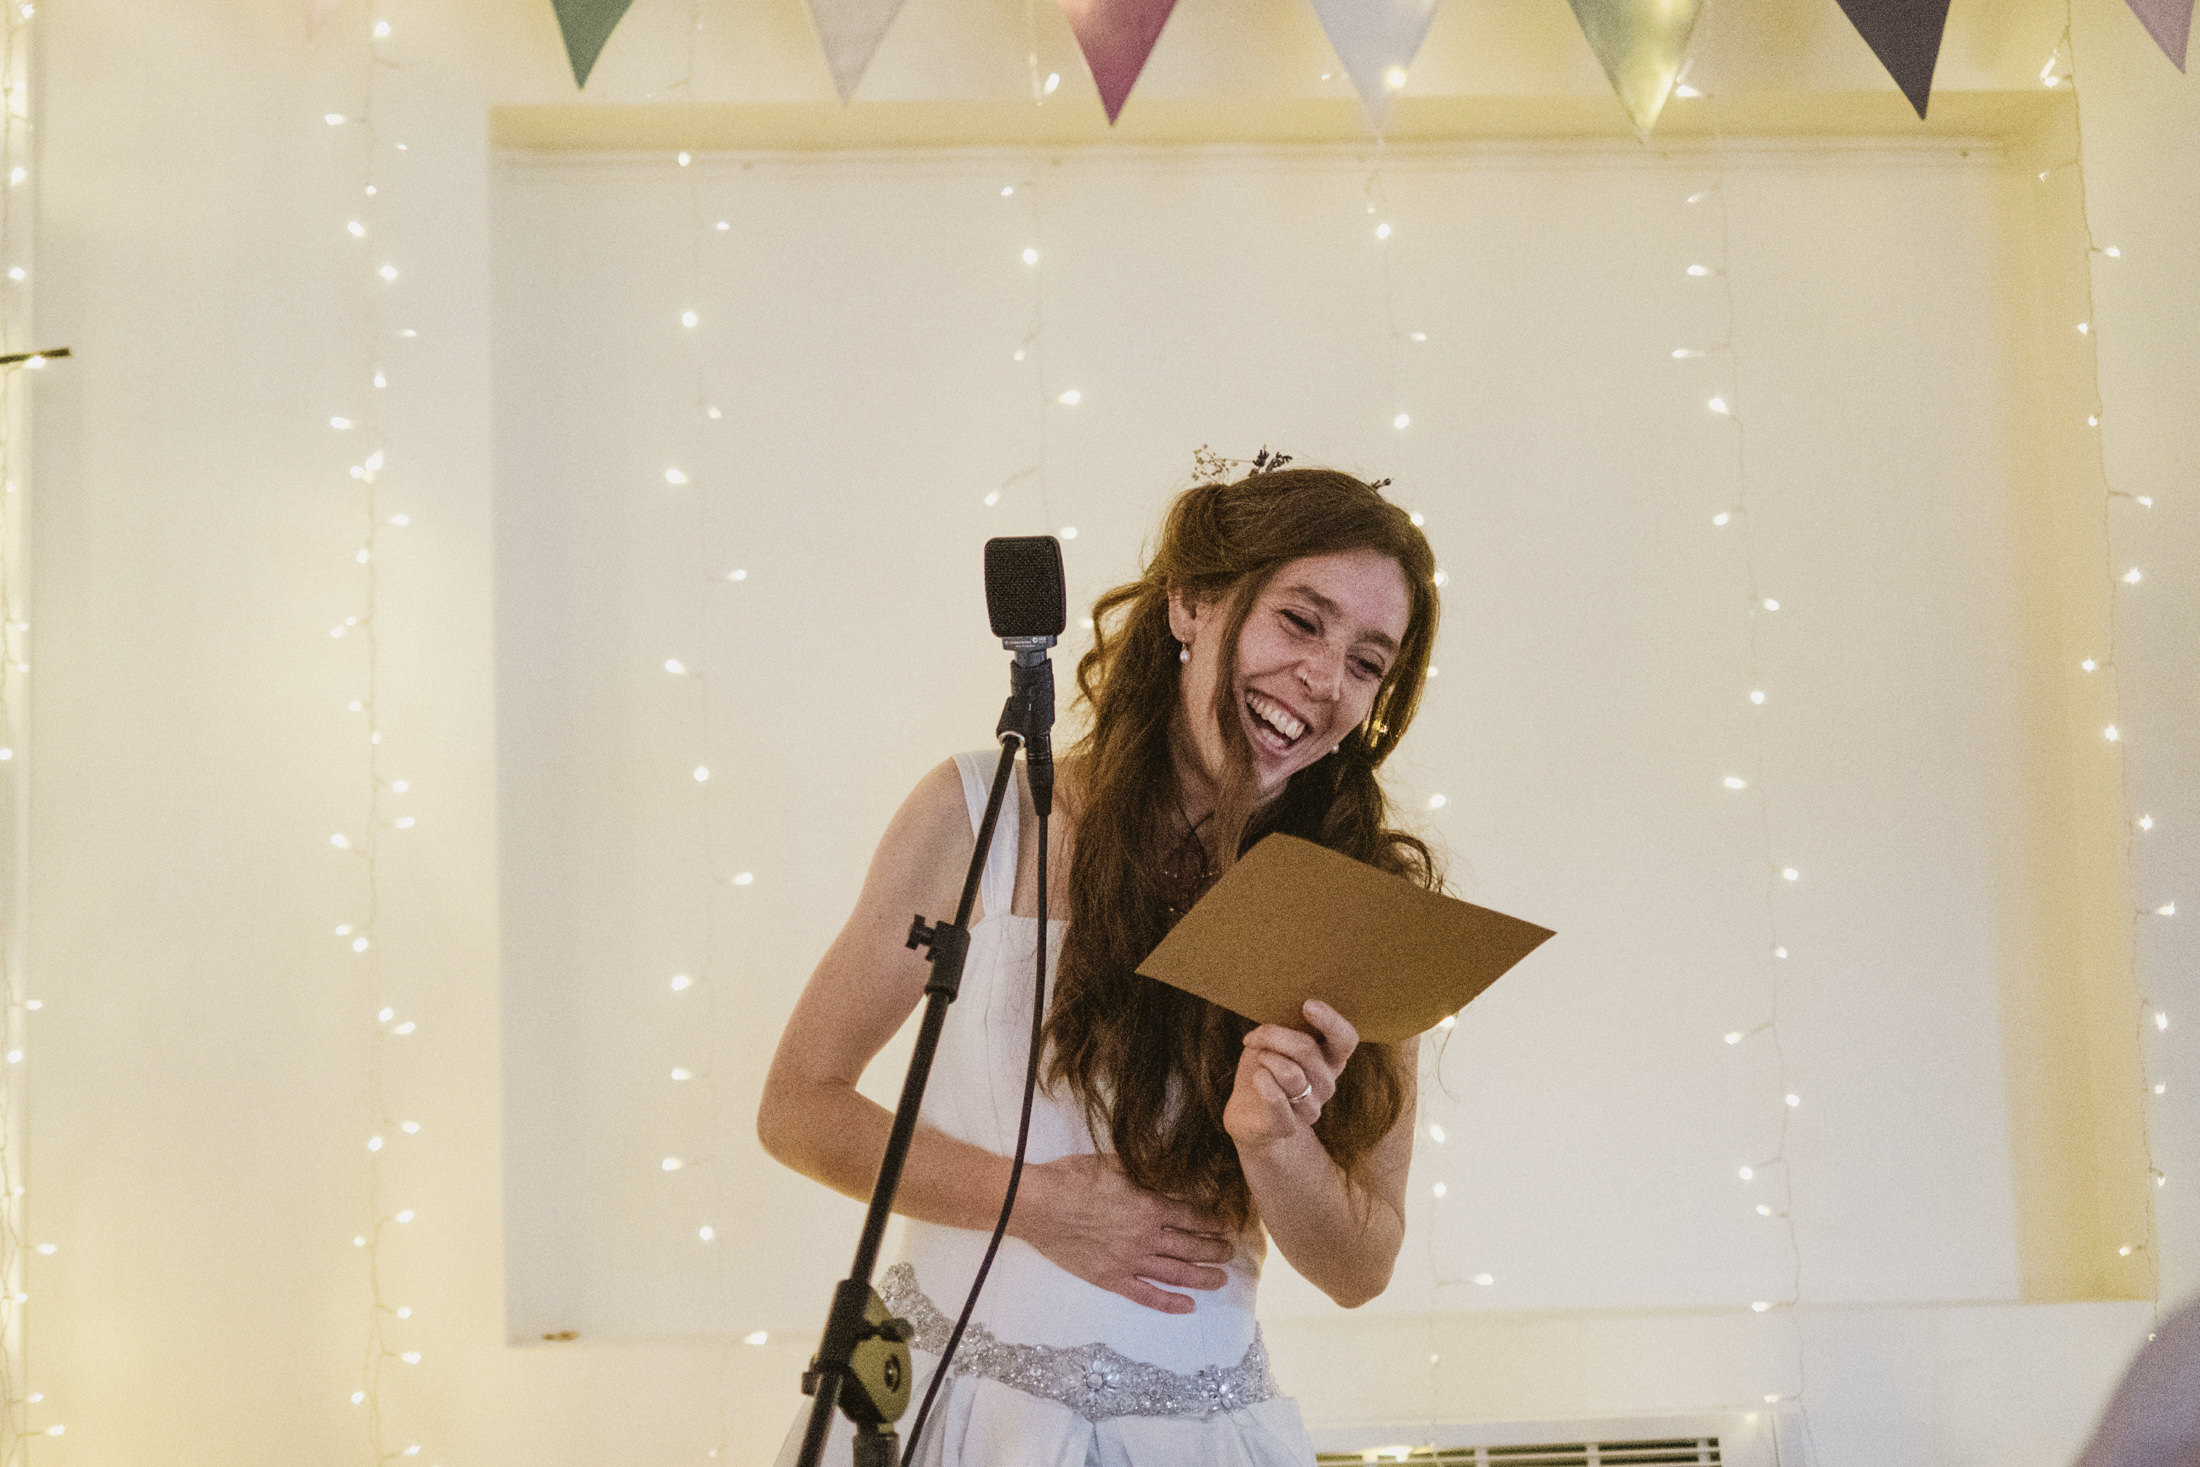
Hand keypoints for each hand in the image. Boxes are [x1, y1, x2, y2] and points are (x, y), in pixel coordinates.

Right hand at [1014, 1152, 1235, 1313]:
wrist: (1038, 1205)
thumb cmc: (1073, 1178)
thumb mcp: (1116, 1163)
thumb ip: (1146, 1170)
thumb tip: (1170, 1170)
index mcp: (1150, 1206)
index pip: (1193, 1216)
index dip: (1213, 1221)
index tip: (1226, 1225)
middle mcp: (1146, 1236)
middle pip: (1192, 1246)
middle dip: (1215, 1250)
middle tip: (1230, 1252)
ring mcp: (1129, 1261)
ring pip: (1176, 1273)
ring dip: (1202, 1277)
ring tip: (1221, 1279)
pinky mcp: (1111, 1279)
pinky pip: (1146, 1296)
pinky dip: (1169, 1303)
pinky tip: (1188, 1306)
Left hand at [1224, 999, 1358, 1151]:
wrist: (1248, 1114)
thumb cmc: (1263, 1068)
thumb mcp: (1272, 1041)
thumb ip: (1284, 1027)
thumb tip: (1283, 1011)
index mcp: (1330, 1058)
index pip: (1346, 1039)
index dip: (1331, 1020)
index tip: (1307, 1004)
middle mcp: (1326, 1083)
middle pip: (1306, 1049)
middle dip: (1273, 1035)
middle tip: (1255, 1036)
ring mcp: (1311, 1107)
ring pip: (1291, 1073)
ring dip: (1266, 1059)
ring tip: (1258, 1062)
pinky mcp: (1288, 1125)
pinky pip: (1277, 1099)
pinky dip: (1262, 1082)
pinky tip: (1257, 1078)